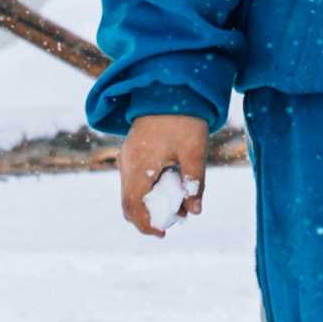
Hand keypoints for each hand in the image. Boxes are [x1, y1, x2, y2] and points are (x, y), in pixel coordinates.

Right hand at [119, 113, 220, 237]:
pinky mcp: (132, 151)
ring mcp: (127, 156)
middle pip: (129, 202)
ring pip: (131, 191)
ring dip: (151, 203)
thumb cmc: (184, 118)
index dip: (144, 224)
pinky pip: (135, 179)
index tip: (162, 234)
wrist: (170, 87)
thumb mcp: (195, 150)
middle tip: (172, 223)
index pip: (132, 205)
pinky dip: (149, 190)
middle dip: (148, 217)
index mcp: (139, 165)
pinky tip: (172, 187)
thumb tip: (195, 210)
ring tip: (179, 205)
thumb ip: (195, 181)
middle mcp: (127, 163)